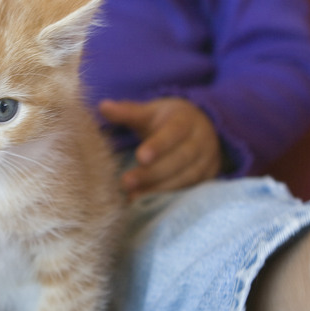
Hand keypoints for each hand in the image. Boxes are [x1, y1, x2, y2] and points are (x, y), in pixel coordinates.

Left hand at [99, 97, 222, 198]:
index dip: (158, 145)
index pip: (174, 132)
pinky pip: (189, 190)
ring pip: (185, 178)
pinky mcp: (206, 178)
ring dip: (158, 189)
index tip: (140, 157)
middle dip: (152, 173)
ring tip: (132, 196)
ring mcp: (206, 161)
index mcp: (186, 120)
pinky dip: (168, 198)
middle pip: (179, 159)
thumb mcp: (150, 112)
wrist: (202, 129)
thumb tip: (103, 106)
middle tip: (126, 182)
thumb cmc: (168, 121)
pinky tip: (147, 203)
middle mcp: (201, 140)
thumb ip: (128, 112)